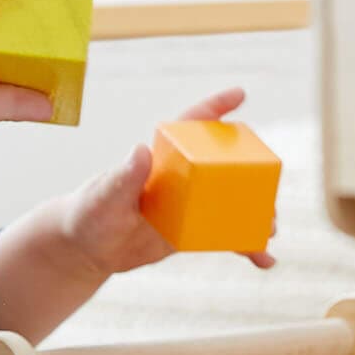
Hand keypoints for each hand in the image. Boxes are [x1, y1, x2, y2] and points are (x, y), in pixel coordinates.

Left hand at [59, 87, 277, 275]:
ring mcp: (189, 204)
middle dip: (253, 176)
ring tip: (269, 230)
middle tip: (267, 193)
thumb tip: (140, 150)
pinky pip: (225, 236)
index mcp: (162, 158)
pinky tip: (263, 260)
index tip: (239, 94)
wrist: (85, 249)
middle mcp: (182, 176)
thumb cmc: (89, 213)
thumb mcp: (105, 196)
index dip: (215, 108)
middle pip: (226, 167)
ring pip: (232, 203)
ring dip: (255, 214)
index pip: (190, 126)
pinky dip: (244, 245)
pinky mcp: (191, 231)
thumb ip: (124, 176)